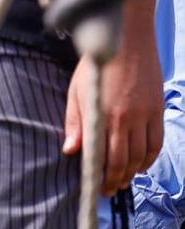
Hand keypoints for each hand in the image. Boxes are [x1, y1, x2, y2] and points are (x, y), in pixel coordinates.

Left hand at [64, 26, 163, 194]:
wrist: (126, 38)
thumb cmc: (97, 64)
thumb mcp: (78, 90)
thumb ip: (76, 122)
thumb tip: (70, 150)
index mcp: (105, 116)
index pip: (104, 157)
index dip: (101, 176)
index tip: (96, 188)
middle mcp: (127, 119)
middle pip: (124, 161)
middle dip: (116, 179)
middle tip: (109, 189)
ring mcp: (146, 115)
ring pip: (142, 156)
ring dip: (133, 172)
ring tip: (123, 180)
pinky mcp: (158, 109)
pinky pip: (156, 142)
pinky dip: (149, 158)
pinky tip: (141, 164)